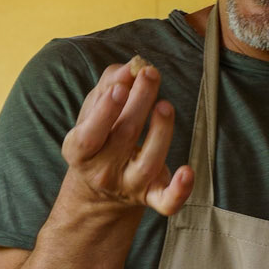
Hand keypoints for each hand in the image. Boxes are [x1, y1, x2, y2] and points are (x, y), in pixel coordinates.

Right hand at [61, 57, 193, 217]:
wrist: (100, 190)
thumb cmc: (100, 137)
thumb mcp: (93, 111)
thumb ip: (110, 84)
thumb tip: (132, 67)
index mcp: (80, 151)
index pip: (89, 135)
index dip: (104, 113)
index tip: (121, 88)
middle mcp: (103, 172)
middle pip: (123, 138)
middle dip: (139, 103)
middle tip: (150, 74)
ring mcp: (129, 186)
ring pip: (148, 163)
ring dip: (160, 132)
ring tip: (165, 105)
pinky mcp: (152, 197)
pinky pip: (166, 202)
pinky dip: (179, 190)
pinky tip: (188, 171)